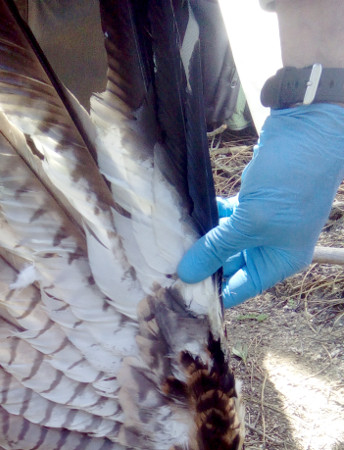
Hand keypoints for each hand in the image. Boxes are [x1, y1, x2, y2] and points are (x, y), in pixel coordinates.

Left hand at [178, 104, 343, 306]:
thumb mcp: (250, 222)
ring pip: (222, 242)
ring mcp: (261, 224)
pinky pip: (223, 219)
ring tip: (168, 247)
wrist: (309, 130)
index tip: (177, 296)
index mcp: (278, 262)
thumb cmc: (290, 183)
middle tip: (164, 270)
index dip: (210, 295)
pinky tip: (184, 219)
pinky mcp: (250, 202)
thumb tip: (185, 275)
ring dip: (199, 242)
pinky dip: (206, 218)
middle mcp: (270, 248)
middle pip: (227, 267)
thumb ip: (216, 248)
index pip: (238, 289)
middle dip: (200, 266)